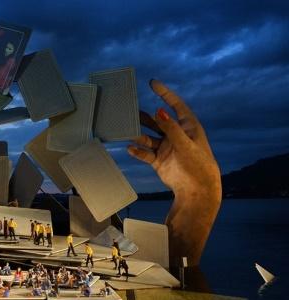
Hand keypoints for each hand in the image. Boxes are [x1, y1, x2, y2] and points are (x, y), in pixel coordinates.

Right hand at [128, 79, 220, 199]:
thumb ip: (171, 128)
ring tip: (127, 130)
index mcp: (188, 127)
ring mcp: (167, 148)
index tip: (153, 83)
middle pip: (157, 121)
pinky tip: (130, 148)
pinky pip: (146, 153)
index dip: (165, 94)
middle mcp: (176, 135)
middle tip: (130, 110)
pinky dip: (138, 151)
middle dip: (145, 117)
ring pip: (149, 137)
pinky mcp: (160, 160)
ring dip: (139, 134)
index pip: (176, 106)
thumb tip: (158, 111)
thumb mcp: (186, 144)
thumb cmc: (198, 165)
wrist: (197, 190)